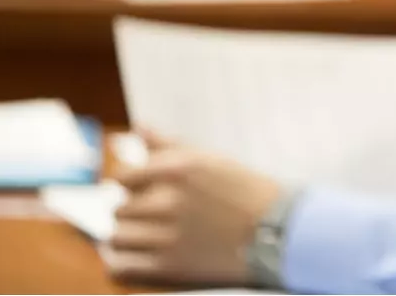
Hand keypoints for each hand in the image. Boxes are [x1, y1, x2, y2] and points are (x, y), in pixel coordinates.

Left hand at [106, 131, 281, 285]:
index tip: (136, 190)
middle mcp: (168, 200)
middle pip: (120, 208)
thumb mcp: (210, 159)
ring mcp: (166, 235)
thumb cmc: (247, 191)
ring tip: (144, 235)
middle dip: (132, 210)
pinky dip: (119, 262)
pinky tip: (131, 256)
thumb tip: (139, 128)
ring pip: (117, 237)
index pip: (124, 177)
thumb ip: (169, 144)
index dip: (128, 184)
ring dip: (127, 236)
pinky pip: (122, 266)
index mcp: (177, 168)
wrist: (278, 229)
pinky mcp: (170, 266)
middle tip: (149, 214)